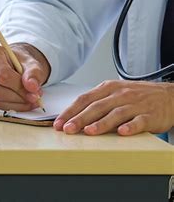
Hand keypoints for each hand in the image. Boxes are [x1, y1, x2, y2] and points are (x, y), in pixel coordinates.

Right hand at [0, 43, 50, 110]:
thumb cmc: (16, 63)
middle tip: (32, 100)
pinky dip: (3, 109)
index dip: (20, 89)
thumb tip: (32, 87)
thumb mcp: (30, 63)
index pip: (3, 76)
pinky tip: (13, 104)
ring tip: (25, 102)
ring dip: (12, 106)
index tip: (34, 94)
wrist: (6, 64)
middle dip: (18, 100)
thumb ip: (33, 73)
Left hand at [53, 80, 173, 135]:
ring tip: (89, 132)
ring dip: (101, 123)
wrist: (168, 96)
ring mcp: (135, 104)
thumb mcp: (114, 92)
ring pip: (115, 113)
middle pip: (96, 107)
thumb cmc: (136, 96)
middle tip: (68, 129)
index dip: (70, 111)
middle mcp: (119, 95)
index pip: (84, 99)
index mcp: (107, 88)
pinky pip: (138, 121)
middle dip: (79, 118)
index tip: (59, 122)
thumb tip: (72, 116)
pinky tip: (122, 132)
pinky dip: (130, 127)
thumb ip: (95, 102)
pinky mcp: (149, 115)